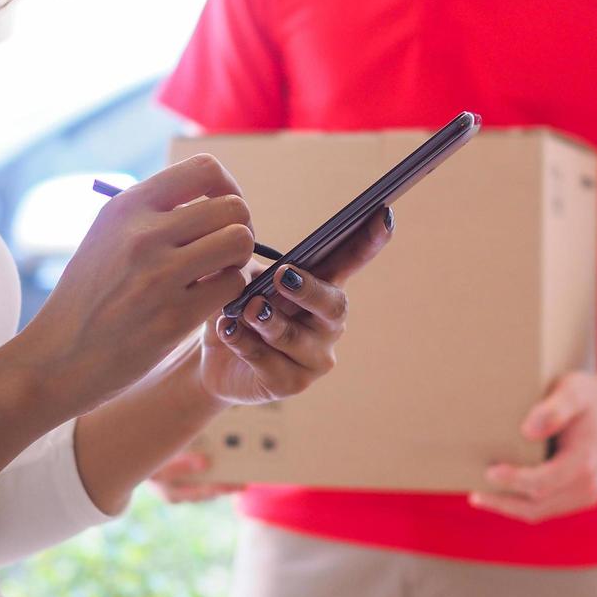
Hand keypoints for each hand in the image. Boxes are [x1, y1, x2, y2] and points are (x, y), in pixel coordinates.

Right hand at [14, 154, 255, 421]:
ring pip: (240, 241)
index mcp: (126, 207)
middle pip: (232, 206)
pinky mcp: (174, 317)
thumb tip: (216, 198)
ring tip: (219, 273)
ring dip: (239, 259)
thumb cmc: (90, 297)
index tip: (220, 211)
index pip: (205, 169)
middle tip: (225, 250)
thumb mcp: (107, 237)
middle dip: (240, 227)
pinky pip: (233, 284)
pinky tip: (209, 300)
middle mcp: (143, 234)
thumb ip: (154, 213)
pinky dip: (230, 291)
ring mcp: (159, 276)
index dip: (227, 188)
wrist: (58, 357)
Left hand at [152, 206, 394, 502]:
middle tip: (282, 276)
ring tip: (246, 308)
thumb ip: (250, 266)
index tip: (384, 213)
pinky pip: (269, 362)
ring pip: (297, 338)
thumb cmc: (236, 307)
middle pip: (333, 305)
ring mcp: (314, 356)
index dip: (369, 240)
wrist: (212, 358)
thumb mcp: (241, 278)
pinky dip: (245, 343)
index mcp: (323, 286)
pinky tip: (227, 330)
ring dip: (268, 321)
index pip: (350, 260)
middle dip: (309, 290)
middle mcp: (327, 323)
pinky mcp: (291, 383)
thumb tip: (242, 250)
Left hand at [468, 370, 596, 523]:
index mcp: (585, 462)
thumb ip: (553, 409)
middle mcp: (588, 485)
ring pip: (539, 512)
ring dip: (509, 506)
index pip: (543, 482)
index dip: (514, 480)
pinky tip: (501, 493)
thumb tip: (527, 431)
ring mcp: (586, 495)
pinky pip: (546, 508)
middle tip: (474, 494)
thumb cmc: (587, 396)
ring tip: (480, 496)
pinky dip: (522, 503)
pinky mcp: (581, 497)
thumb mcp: (572, 391)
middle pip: (537, 506)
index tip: (489, 471)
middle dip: (503, 502)